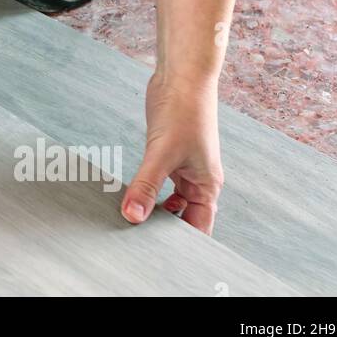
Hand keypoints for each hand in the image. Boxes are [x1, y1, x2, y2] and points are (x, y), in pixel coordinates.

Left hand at [121, 73, 223, 234]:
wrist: (181, 78)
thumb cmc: (184, 112)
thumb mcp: (162, 154)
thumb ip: (146, 186)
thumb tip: (132, 216)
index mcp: (207, 186)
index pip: (199, 228)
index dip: (183, 245)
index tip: (161, 258)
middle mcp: (198, 181)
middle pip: (183, 218)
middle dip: (164, 230)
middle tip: (138, 245)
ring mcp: (182, 168)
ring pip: (168, 202)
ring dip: (152, 211)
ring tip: (130, 224)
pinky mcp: (167, 156)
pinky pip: (157, 183)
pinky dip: (145, 191)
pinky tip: (129, 196)